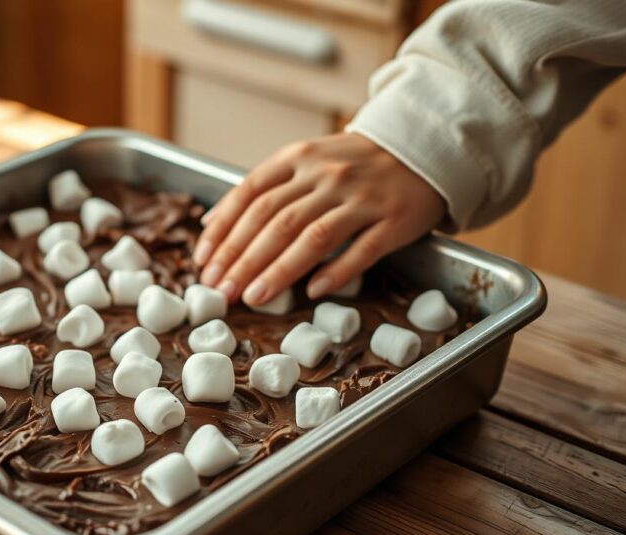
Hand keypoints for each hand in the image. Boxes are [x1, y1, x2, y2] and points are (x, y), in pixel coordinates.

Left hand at [193, 133, 445, 304]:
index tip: (203, 262)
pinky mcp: (394, 219)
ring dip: (279, 270)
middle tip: (220, 289)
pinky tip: (313, 291)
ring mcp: (362, 197)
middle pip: (276, 220)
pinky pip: (362, 250)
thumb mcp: (304, 161)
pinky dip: (336, 272)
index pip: (251, 195)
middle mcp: (328, 175)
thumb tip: (211, 224)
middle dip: (242, 258)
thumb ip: (262, 188)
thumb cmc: (352, 163)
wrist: (422, 147)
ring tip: (253, 296)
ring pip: (314, 237)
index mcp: (300, 158)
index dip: (223, 231)